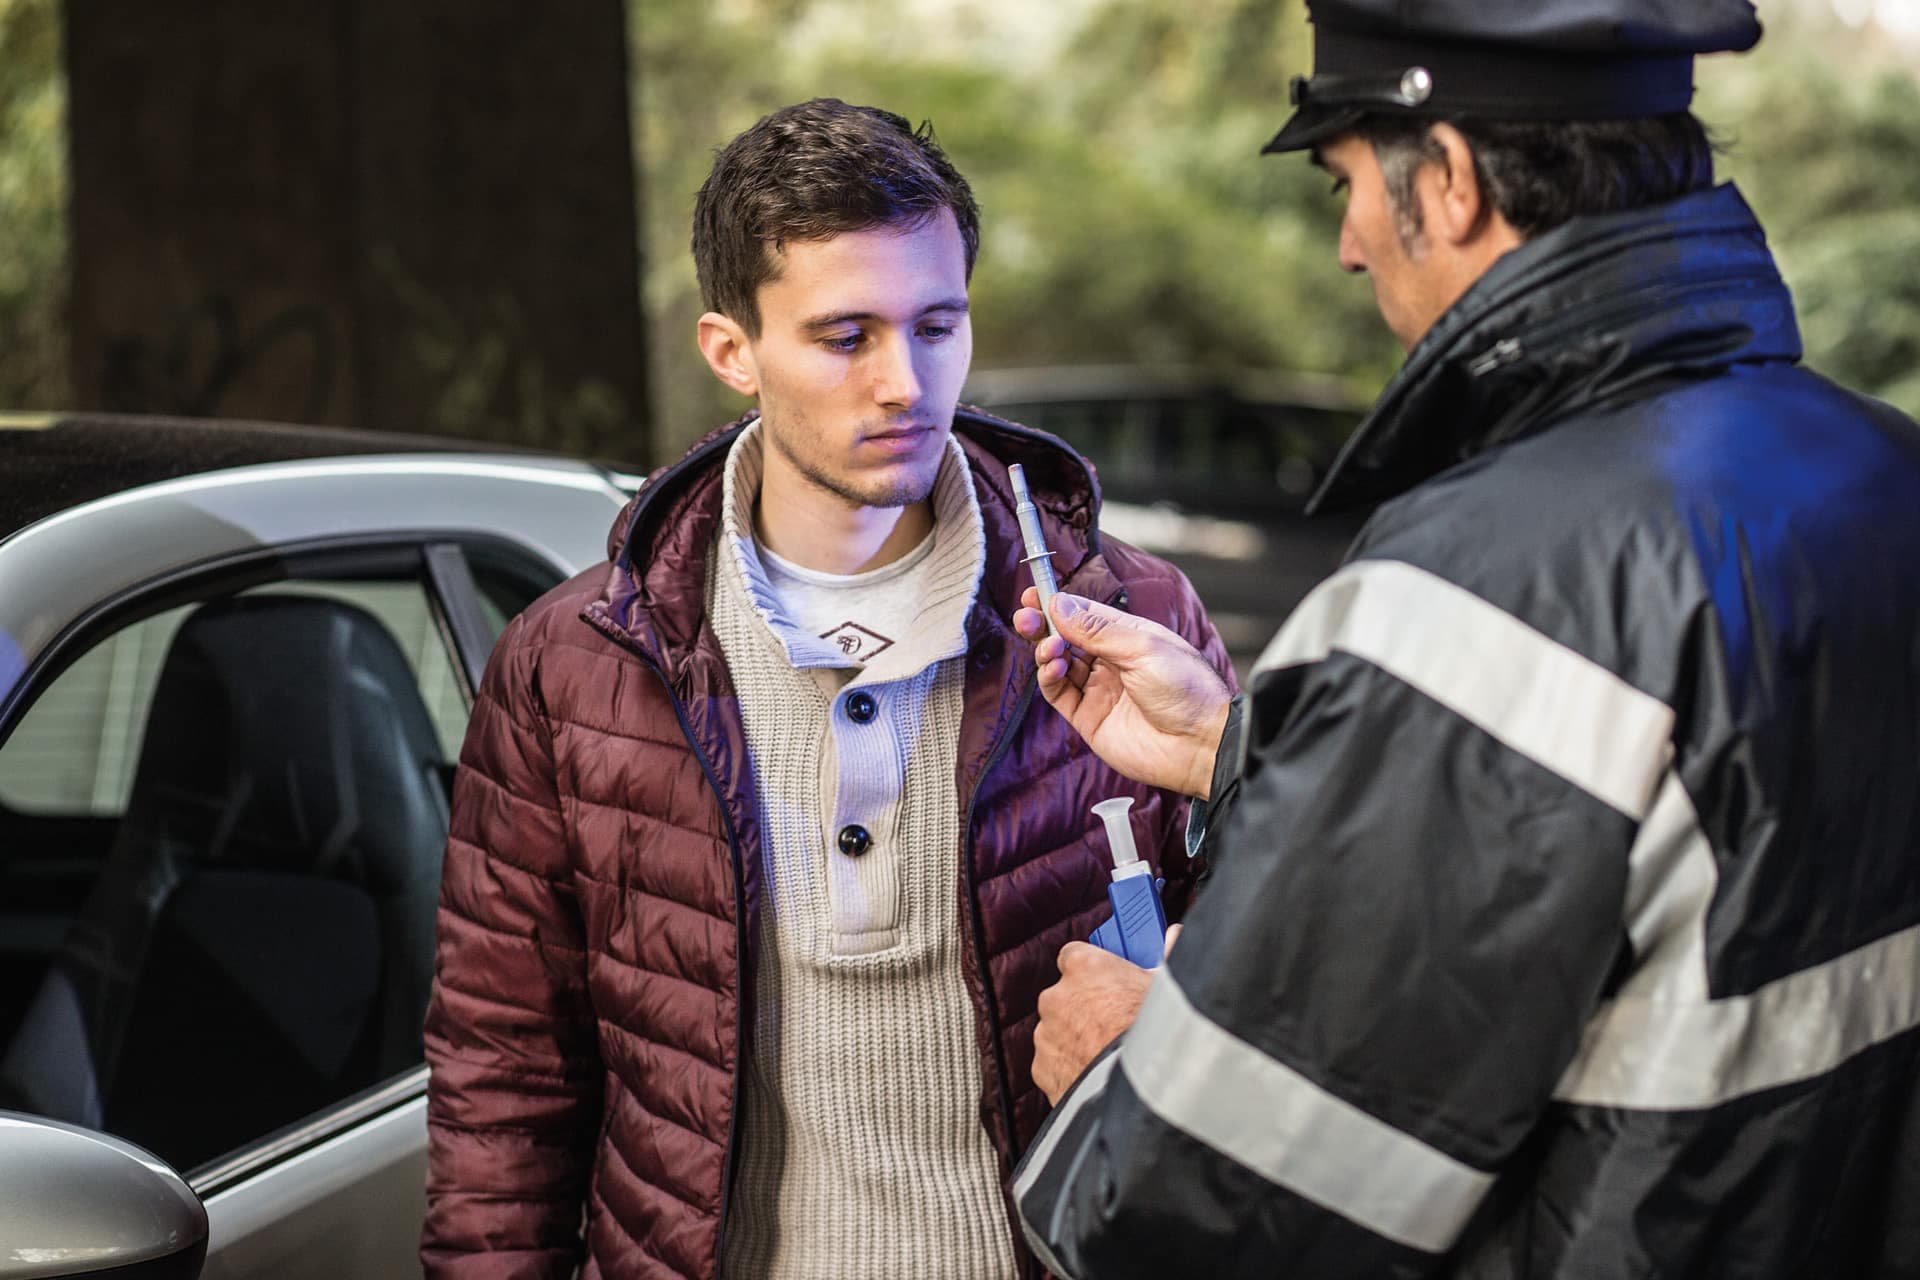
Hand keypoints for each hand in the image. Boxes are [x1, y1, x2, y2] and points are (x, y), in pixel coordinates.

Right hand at [1014, 589, 1231, 796]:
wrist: (1199, 744)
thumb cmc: (1186, 689)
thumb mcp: (1142, 646)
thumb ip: (1097, 629)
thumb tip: (1061, 604)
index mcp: (1127, 636)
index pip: (1083, 614)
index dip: (1058, 603)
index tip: (1034, 592)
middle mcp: (1110, 661)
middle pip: (1065, 637)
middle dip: (1043, 625)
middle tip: (1026, 617)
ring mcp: (1098, 689)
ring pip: (1058, 664)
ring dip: (1046, 651)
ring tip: (1049, 647)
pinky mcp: (1088, 718)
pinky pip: (1059, 694)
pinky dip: (1049, 678)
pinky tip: (1054, 667)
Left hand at [1032, 925, 1181, 1104]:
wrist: (1143, 1093)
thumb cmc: (1159, 1036)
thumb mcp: (1168, 989)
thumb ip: (1164, 958)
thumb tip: (1176, 936)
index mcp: (1084, 967)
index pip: (1076, 955)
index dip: (1093, 969)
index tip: (1108, 979)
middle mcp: (1057, 996)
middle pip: (1066, 995)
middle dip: (1085, 1006)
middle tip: (1114, 1020)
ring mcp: (1046, 1034)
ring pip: (1059, 1031)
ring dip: (1076, 1039)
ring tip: (1108, 1053)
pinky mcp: (1043, 1069)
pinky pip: (1055, 1063)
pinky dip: (1070, 1068)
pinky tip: (1097, 1073)